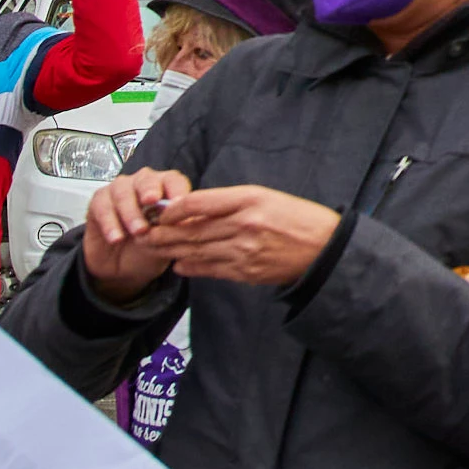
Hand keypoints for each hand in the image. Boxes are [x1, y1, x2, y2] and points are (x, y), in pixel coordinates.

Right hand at [81, 168, 194, 300]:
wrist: (122, 266)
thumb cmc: (151, 246)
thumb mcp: (169, 240)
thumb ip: (178, 228)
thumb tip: (191, 221)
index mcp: (165, 187)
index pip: (174, 180)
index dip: (177, 189)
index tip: (180, 203)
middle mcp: (142, 183)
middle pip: (146, 179)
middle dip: (150, 190)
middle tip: (152, 202)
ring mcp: (118, 190)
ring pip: (123, 193)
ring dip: (131, 212)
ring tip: (139, 231)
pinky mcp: (98, 203)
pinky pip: (102, 208)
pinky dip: (110, 223)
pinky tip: (116, 238)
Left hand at [145, 186, 343, 286]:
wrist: (325, 249)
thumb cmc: (296, 217)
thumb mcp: (266, 196)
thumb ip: (229, 202)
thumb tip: (192, 210)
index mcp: (250, 200)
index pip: (198, 203)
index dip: (173, 209)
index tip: (159, 211)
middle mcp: (244, 225)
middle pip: (191, 229)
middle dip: (162, 232)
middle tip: (143, 232)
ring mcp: (244, 251)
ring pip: (196, 250)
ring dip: (171, 250)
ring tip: (153, 247)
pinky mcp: (246, 272)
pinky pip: (210, 269)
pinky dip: (191, 266)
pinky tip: (179, 264)